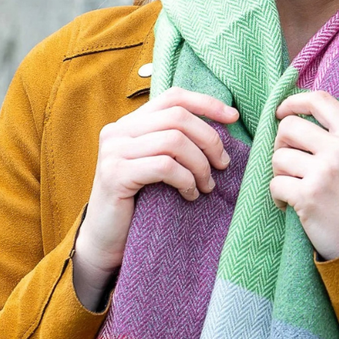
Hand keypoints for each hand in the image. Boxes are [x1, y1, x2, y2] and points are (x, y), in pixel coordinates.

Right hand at [73, 88, 238, 309]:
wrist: (106, 241)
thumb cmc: (140, 203)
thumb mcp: (157, 165)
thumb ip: (175, 142)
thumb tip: (222, 126)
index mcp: (130, 123)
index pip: (173, 97)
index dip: (206, 104)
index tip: (233, 118)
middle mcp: (118, 131)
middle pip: (178, 117)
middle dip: (209, 140)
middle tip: (222, 165)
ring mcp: (113, 151)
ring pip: (174, 141)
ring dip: (200, 164)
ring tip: (206, 185)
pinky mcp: (115, 174)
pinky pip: (165, 167)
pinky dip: (186, 180)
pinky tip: (190, 195)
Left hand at [270, 91, 338, 260]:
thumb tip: (298, 115)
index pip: (318, 99)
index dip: (293, 102)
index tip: (282, 112)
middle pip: (289, 127)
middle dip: (281, 144)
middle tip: (289, 164)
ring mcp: (325, 171)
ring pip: (278, 157)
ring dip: (280, 174)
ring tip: (295, 188)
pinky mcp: (308, 196)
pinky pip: (275, 184)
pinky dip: (278, 197)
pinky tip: (291, 205)